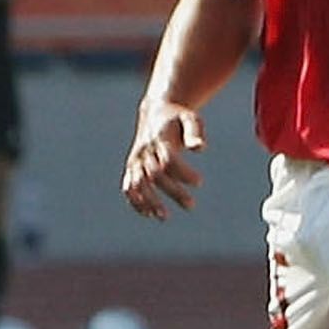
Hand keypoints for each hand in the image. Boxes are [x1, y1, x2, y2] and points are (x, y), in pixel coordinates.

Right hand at [121, 99, 204, 218]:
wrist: (156, 112)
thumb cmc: (178, 118)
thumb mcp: (190, 119)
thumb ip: (194, 133)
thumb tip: (199, 149)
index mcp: (159, 138)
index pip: (169, 160)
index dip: (183, 173)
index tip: (200, 182)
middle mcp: (144, 150)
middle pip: (155, 175)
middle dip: (172, 191)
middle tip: (191, 205)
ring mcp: (135, 159)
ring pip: (138, 183)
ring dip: (149, 201)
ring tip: (164, 217)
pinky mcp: (132, 167)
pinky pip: (128, 186)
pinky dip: (135, 201)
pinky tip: (149, 214)